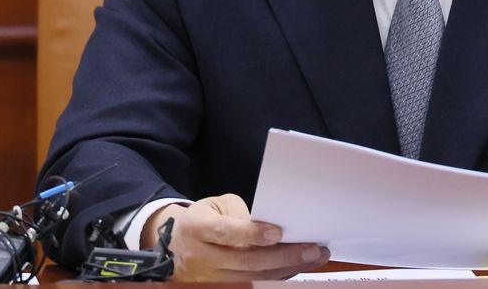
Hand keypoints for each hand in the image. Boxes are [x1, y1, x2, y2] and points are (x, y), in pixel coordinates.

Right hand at [142, 193, 329, 280]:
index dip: (252, 233)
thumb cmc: (202, 220)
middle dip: (283, 255)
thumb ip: (240, 214)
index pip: (226, 232)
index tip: (278, 232)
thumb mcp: (215, 206)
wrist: (173, 246)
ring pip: (252, 277)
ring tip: (314, 257)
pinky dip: (277, 276)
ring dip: (287, 268)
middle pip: (245, 261)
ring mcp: (209, 278)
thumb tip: (273, 224)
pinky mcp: (219, 288)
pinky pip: (252, 284)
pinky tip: (297, 267)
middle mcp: (202, 257)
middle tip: (312, 248)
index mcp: (197, 228)